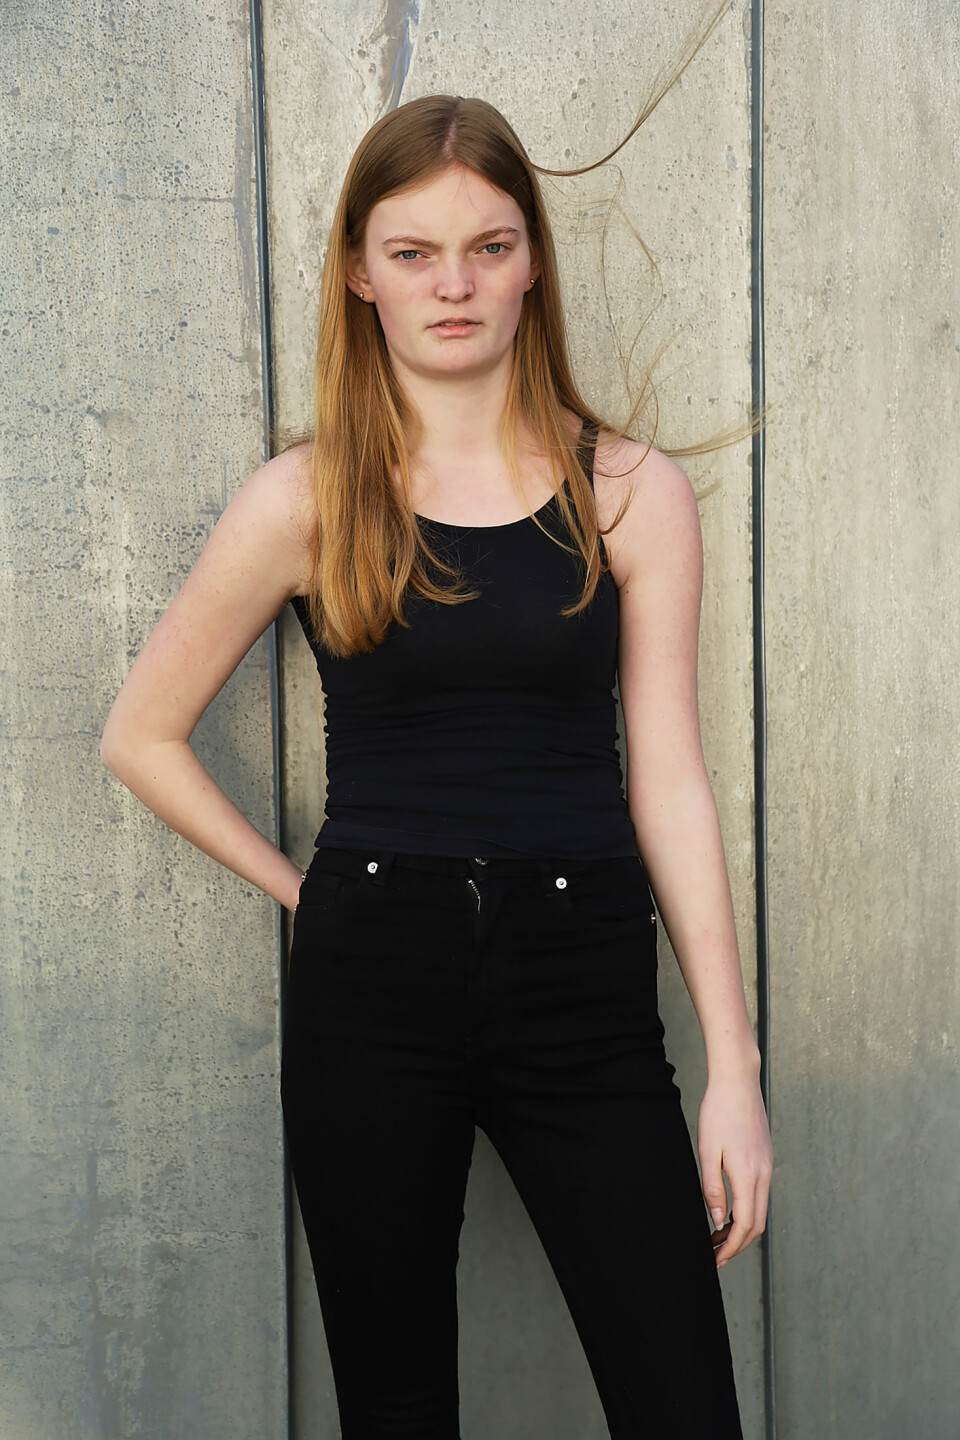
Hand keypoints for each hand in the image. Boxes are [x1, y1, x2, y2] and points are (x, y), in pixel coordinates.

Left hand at [698, 1068, 772, 1267]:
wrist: (738, 1081)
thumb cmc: (718, 1112)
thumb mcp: (707, 1150)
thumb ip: (713, 1187)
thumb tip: (717, 1221)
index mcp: (748, 1176)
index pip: (745, 1226)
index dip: (730, 1248)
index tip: (715, 1260)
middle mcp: (763, 1175)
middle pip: (757, 1225)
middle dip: (737, 1245)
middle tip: (714, 1254)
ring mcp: (767, 1167)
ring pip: (760, 1210)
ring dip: (742, 1228)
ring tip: (717, 1235)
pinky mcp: (765, 1158)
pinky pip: (759, 1194)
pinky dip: (747, 1210)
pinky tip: (729, 1209)